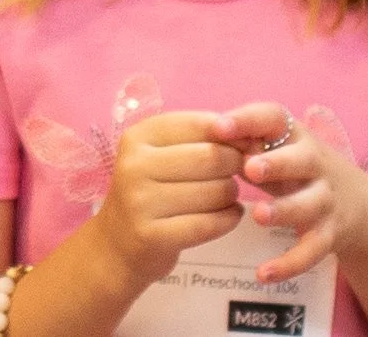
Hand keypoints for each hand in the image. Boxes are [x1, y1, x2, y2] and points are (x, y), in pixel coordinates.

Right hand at [92, 111, 246, 285]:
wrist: (117, 243)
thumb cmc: (151, 192)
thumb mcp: (162, 156)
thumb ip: (200, 141)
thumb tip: (250, 138)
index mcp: (138, 137)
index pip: (199, 124)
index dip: (231, 135)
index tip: (243, 146)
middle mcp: (134, 165)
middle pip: (210, 157)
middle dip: (235, 165)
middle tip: (239, 174)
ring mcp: (140, 201)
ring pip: (214, 192)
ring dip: (232, 195)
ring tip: (227, 197)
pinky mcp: (153, 235)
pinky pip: (209, 224)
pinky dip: (229, 219)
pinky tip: (229, 216)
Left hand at [219, 103, 367, 282]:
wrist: (358, 203)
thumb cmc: (294, 168)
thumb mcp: (274, 149)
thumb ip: (241, 143)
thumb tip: (194, 141)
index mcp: (294, 136)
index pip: (274, 118)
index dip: (248, 120)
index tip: (219, 126)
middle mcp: (315, 164)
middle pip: (301, 160)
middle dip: (276, 163)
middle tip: (250, 168)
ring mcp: (326, 199)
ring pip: (309, 205)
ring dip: (285, 210)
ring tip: (259, 216)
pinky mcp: (330, 234)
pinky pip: (311, 250)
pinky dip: (289, 263)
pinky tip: (263, 273)